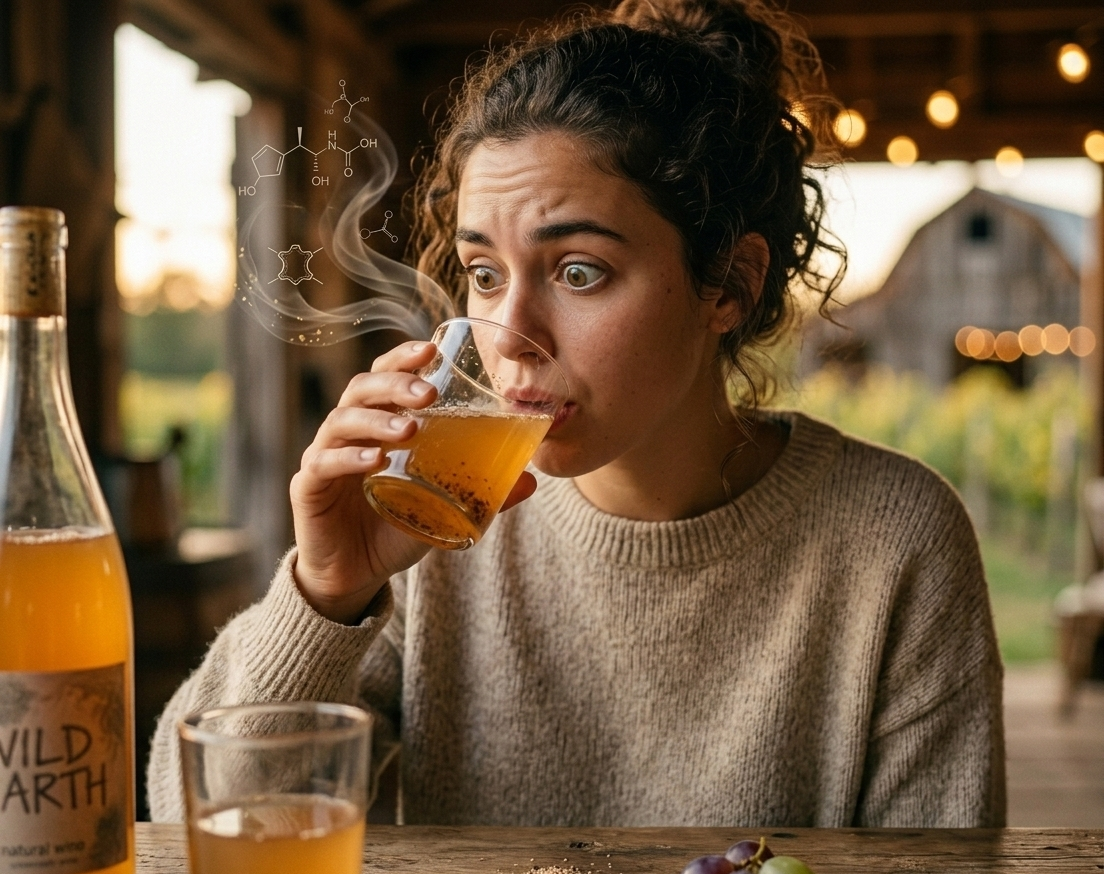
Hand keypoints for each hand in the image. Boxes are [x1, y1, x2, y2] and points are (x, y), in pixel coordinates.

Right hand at [289, 340, 536, 623]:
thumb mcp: (443, 506)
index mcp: (377, 423)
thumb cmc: (396, 528)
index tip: (431, 351)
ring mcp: (324, 456)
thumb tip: (532, 480)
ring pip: (342, 421)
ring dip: (376, 420)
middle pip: (361, 389)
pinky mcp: (308, 487)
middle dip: (395, 383)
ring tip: (409, 429)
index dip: (402, 358)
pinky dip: (348, 458)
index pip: (384, 376)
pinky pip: (323, 463)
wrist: (356, 575)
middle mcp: (348, 432)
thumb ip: (483, 492)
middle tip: (428, 393)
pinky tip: (374, 461)